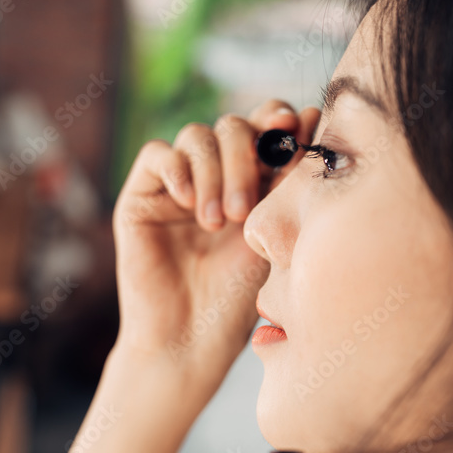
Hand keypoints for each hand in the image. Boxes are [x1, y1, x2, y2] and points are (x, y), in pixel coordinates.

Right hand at [111, 100, 320, 394]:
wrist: (190, 341)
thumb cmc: (239, 297)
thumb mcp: (273, 228)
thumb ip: (287, 174)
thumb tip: (309, 111)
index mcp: (255, 179)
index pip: (265, 126)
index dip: (277, 118)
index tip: (292, 126)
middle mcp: (217, 175)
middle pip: (233, 126)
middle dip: (244, 158)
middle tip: (243, 211)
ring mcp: (179, 184)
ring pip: (197, 135)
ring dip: (212, 172)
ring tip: (216, 222)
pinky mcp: (142, 195)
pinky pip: (157, 154)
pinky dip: (177, 170)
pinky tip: (189, 204)